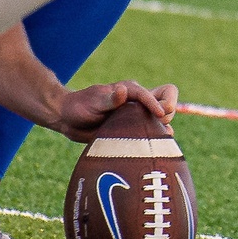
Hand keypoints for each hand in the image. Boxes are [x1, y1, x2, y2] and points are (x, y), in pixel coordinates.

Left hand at [53, 80, 179, 142]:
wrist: (69, 119)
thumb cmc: (80, 106)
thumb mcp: (94, 101)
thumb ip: (110, 98)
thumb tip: (123, 90)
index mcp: (133, 91)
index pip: (161, 92)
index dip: (160, 104)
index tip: (159, 116)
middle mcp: (139, 101)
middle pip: (168, 101)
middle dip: (167, 112)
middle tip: (155, 125)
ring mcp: (138, 115)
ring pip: (163, 117)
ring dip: (163, 127)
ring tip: (157, 139)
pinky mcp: (134, 128)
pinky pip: (152, 131)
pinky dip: (157, 138)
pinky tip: (154, 148)